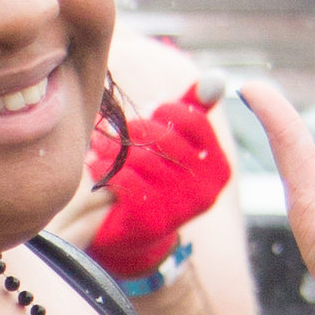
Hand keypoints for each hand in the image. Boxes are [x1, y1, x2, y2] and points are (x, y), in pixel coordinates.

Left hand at [86, 88, 231, 279]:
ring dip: (115, 149)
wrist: (136, 236)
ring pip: (143, 160)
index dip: (170, 111)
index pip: (197, 123)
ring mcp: (181, 210)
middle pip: (167, 140)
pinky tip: (96, 166)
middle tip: (112, 129)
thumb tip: (214, 78)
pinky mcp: (153, 222)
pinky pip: (128, 183)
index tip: (152, 111)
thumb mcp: (179, 146)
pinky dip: (108, 170)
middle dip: (135, 129)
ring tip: (99, 146)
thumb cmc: (157, 179)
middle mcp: (206, 191)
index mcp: (218, 169)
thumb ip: (194, 111)